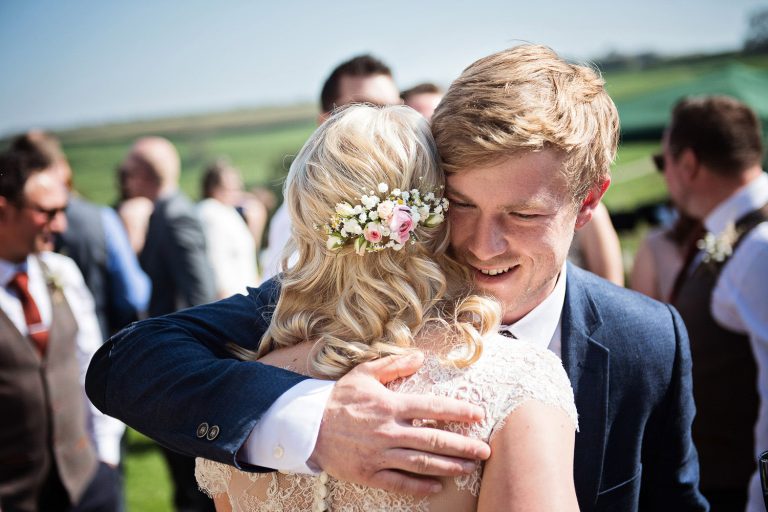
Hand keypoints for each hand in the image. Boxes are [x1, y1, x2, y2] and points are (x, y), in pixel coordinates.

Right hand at [310, 351, 490, 495]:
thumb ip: (394, 365)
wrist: (307, 426)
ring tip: (470, 467)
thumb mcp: (364, 374)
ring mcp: (379, 454)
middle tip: (485, 450)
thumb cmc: (339, 398)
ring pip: (421, 463)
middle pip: (434, 440)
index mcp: (390, 405)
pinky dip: (419, 487)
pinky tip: (437, 487)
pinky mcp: (369, 473)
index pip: (432, 408)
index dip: (458, 411)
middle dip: (463, 446)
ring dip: (449, 466)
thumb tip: (419, 357)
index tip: (478, 415)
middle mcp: (388, 431)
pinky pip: (399, 483)